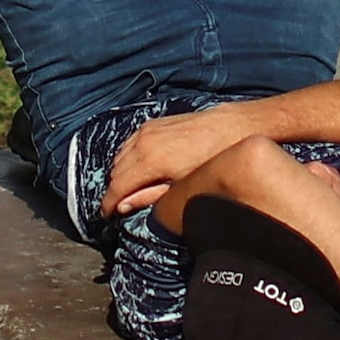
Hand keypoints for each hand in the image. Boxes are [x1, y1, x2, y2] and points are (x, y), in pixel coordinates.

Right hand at [100, 104, 256, 218]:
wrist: (232, 128)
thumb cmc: (213, 160)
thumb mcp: (183, 186)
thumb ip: (150, 197)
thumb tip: (123, 206)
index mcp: (150, 160)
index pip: (116, 186)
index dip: (108, 204)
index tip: (106, 215)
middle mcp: (142, 142)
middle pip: (115, 172)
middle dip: (115, 191)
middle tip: (121, 206)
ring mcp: (146, 130)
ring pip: (119, 157)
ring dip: (121, 174)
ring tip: (130, 190)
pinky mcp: (152, 123)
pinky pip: (128, 144)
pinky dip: (127, 158)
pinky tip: (139, 168)